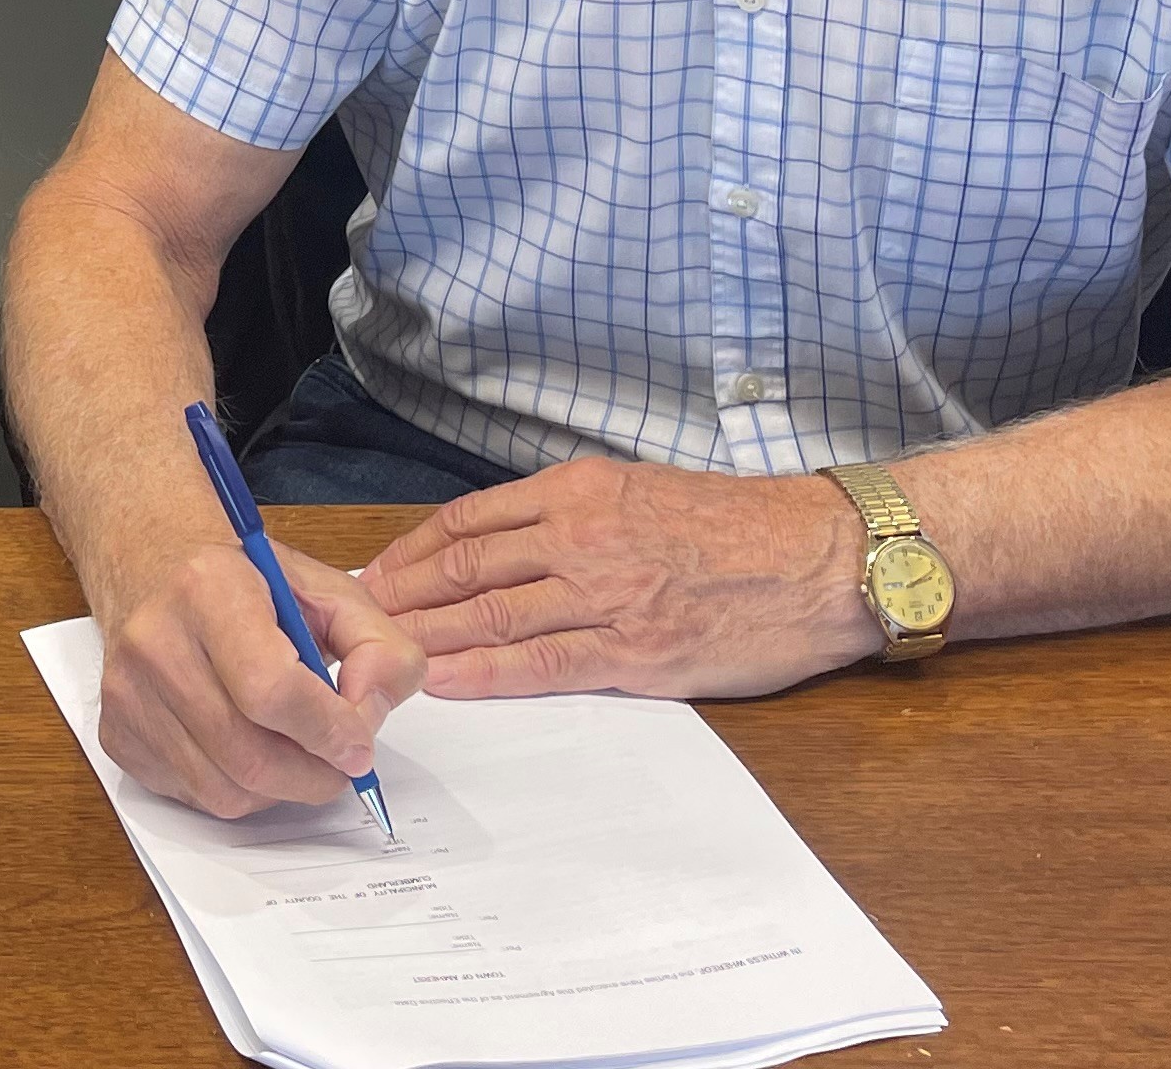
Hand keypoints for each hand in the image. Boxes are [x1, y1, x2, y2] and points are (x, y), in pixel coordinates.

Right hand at [94, 538, 422, 818]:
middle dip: (315, 774)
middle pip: (249, 756)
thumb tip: (370, 717)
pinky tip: (249, 745)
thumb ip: (378, 646)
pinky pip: (194, 797)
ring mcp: (128, 694)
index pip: (271, 690)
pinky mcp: (118, 734)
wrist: (151, 562)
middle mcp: (155, 642)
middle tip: (341, 761)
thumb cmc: (242, 579)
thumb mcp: (327, 588)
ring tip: (297, 751)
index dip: (328, 730)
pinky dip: (238, 789)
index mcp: (208, 590)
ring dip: (280, 788)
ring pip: (224, 790)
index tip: (359, 742)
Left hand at [359, 459, 872, 698]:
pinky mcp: (636, 652)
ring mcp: (606, 594)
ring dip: (427, 636)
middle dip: (400, 596)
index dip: (411, 551)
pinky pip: (542, 663)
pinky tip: (446, 682)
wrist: (821, 554)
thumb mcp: (641, 491)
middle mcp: (582, 534)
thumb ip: (575, 513)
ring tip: (379, 655)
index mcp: (580, 489)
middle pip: (464, 567)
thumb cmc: (741, 524)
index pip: (469, 521)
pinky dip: (485, 673)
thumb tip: (507, 543)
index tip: (372, 574)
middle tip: (349, 621)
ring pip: (491, 614)